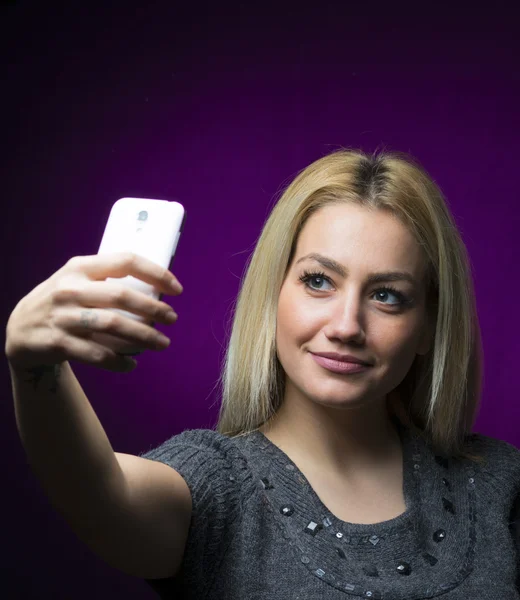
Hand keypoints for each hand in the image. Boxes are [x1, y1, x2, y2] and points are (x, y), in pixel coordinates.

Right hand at [5, 252, 182, 372]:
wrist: (21, 328)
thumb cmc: (64, 301)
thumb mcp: (77, 279)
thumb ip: (108, 279)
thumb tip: (157, 288)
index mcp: (80, 267)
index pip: (126, 261)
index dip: (156, 273)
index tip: (176, 289)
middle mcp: (71, 289)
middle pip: (122, 296)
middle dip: (154, 308)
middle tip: (172, 318)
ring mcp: (63, 316)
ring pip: (113, 325)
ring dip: (144, 336)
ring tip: (163, 343)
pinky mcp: (58, 343)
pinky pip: (97, 354)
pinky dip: (119, 361)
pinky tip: (132, 364)